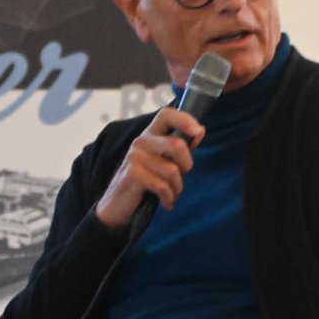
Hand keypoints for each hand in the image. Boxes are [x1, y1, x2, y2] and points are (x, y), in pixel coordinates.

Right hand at [94, 107, 204, 227]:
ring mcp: (135, 157)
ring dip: (177, 187)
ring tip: (171, 193)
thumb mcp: (163, 160)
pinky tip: (166, 202)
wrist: (118, 203)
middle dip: (187, 165)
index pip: (166, 114)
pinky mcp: (132, 174)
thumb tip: (200, 130)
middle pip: (177, 144)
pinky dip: (169, 198)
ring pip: (172, 170)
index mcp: (150, 134)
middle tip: (181, 176)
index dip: (185, 119)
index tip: (198, 132)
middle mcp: (141, 141)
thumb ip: (179, 147)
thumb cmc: (146, 180)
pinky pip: (162, 186)